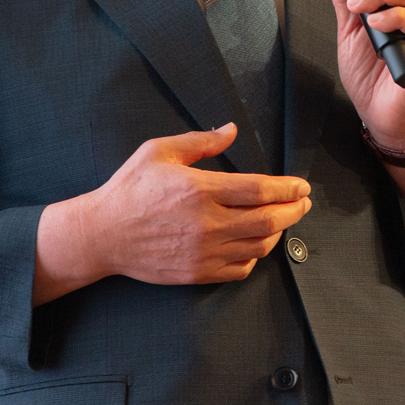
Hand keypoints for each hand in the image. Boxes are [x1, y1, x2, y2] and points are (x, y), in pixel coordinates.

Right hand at [33, 123, 310, 302]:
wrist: (101, 235)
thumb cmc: (130, 189)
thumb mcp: (159, 152)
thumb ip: (200, 141)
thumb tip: (231, 130)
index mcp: (200, 189)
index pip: (259, 190)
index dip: (287, 188)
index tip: (302, 186)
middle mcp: (207, 224)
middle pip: (268, 220)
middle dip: (294, 211)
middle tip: (302, 203)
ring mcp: (203, 252)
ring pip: (258, 246)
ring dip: (277, 233)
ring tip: (280, 220)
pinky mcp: (197, 273)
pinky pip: (240, 269)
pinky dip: (254, 256)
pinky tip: (253, 243)